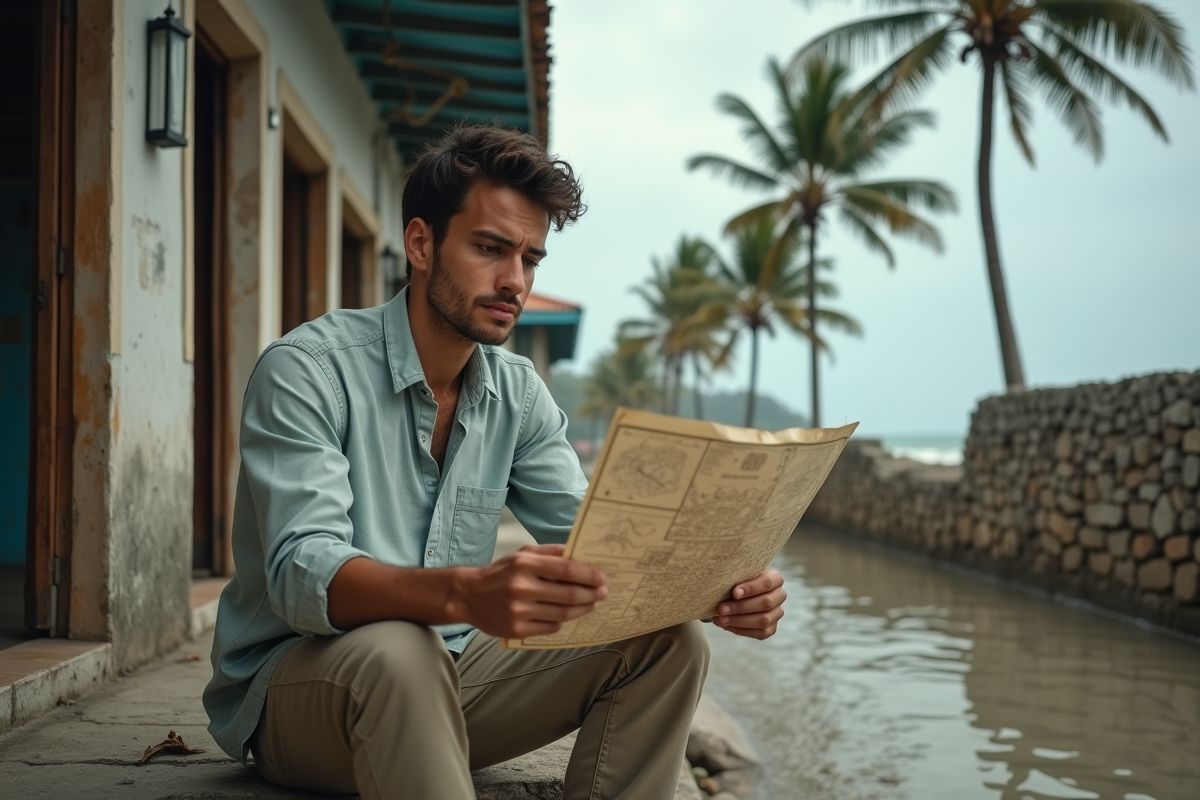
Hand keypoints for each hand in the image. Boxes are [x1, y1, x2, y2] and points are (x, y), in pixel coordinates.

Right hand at [451, 544, 607, 639]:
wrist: (469, 595)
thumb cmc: (501, 572)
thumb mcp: (523, 554)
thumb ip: (551, 552)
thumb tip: (580, 555)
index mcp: (525, 565)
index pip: (566, 570)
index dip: (588, 575)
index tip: (602, 578)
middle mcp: (521, 588)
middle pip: (568, 594)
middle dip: (591, 594)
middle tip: (602, 593)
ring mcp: (519, 611)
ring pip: (563, 613)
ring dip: (582, 609)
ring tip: (590, 604)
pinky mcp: (517, 630)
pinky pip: (550, 626)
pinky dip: (562, 620)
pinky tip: (566, 614)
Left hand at [713, 570, 785, 639]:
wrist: (736, 593)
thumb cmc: (737, 582)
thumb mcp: (737, 576)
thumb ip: (734, 580)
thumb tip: (720, 591)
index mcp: (775, 579)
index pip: (767, 582)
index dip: (751, 588)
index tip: (734, 592)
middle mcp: (780, 595)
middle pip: (766, 603)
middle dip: (741, 607)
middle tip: (722, 609)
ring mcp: (777, 613)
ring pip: (764, 620)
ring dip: (740, 620)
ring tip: (722, 619)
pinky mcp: (771, 628)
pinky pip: (761, 633)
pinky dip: (742, 630)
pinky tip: (728, 626)